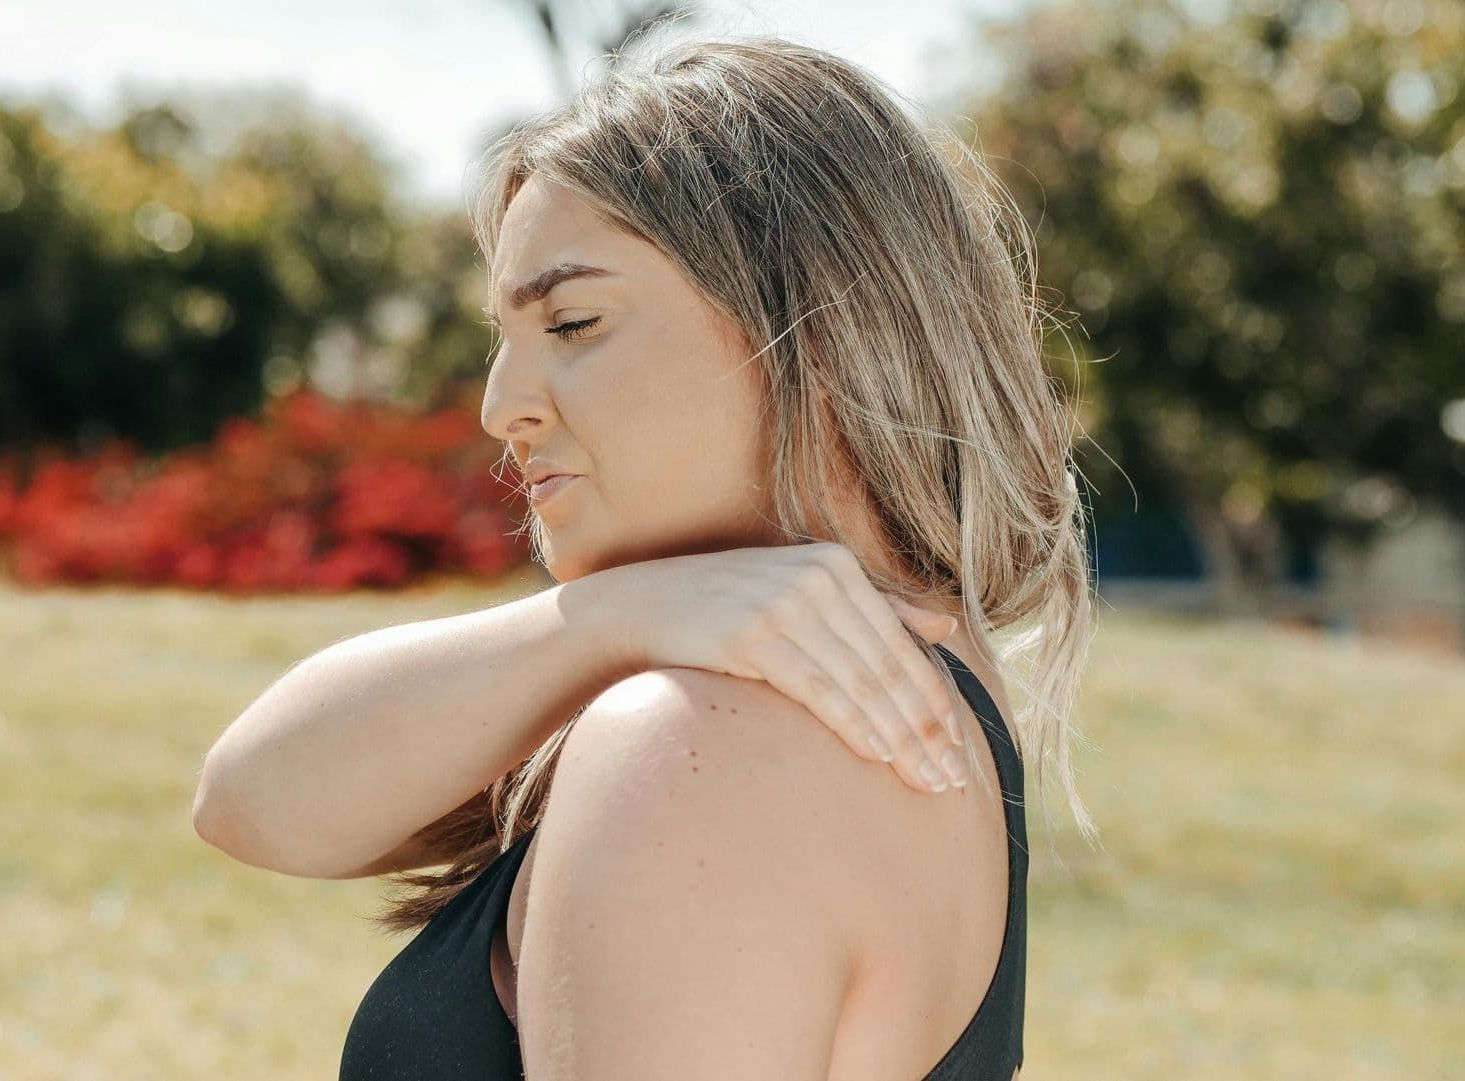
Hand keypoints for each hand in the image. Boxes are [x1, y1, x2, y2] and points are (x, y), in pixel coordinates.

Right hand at [617, 542, 968, 793]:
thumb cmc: (728, 607)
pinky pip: (816, 686)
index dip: (935, 702)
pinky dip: (851, 722)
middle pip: (887, 668)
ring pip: (860, 681)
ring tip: (925, 781)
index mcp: (837, 565)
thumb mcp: (802, 593)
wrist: (643, 606)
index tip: (960, 751)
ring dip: (898, 738)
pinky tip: (876, 755)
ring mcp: (783, 604)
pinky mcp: (751, 633)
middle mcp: (817, 578)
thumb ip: (876, 607)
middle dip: (925, 731)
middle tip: (952, 781)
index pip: (902, 646)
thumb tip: (947, 626)